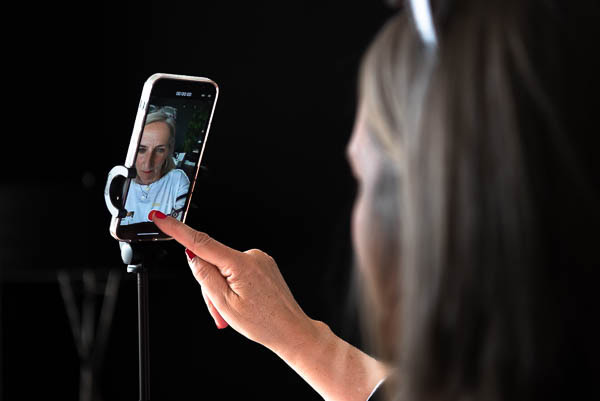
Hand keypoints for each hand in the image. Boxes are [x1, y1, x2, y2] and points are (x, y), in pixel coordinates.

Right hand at [148, 211, 316, 352]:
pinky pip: (238, 271)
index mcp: (241, 263)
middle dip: (210, 288)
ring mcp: (260, 259)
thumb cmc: (264, 323)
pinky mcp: (264, 264)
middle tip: (220, 312)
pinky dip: (234, 286)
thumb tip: (192, 255)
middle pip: (212, 263)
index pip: (200, 242)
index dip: (176, 229)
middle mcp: (252, 256)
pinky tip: (243, 302)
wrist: (291, 330)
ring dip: (222, 290)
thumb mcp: (225, 303)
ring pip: (225, 270)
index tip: (160, 217)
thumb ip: (204, 277)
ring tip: (234, 312)